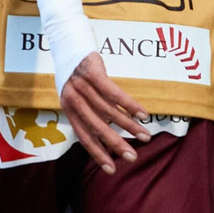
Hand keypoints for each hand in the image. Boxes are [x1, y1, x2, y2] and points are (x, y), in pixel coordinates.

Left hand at [59, 53, 151, 174]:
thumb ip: (90, 113)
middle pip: (97, 126)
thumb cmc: (76, 73)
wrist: (69, 43)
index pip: (83, 136)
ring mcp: (82, 86)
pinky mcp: (93, 73)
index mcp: (67, 108)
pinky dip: (130, 106)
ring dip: (129, 125)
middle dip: (116, 143)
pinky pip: (114, 93)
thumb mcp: (76, 96)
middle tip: (132, 157)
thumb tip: (109, 134)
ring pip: (110, 111)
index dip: (98, 153)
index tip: (112, 169)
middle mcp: (73, 99)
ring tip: (145, 136)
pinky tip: (143, 115)